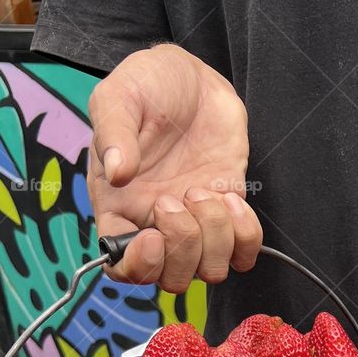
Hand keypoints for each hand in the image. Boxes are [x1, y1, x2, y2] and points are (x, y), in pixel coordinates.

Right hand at [87, 44, 261, 290]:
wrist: (193, 78)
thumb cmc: (148, 86)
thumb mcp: (118, 97)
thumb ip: (112, 132)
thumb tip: (117, 171)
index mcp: (119, 208)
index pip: (122, 267)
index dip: (139, 266)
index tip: (152, 235)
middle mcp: (156, 225)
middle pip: (172, 278)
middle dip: (183, 246)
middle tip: (178, 197)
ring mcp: (196, 223)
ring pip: (210, 271)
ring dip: (214, 237)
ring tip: (204, 190)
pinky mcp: (228, 214)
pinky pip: (244, 253)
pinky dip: (245, 235)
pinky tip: (232, 197)